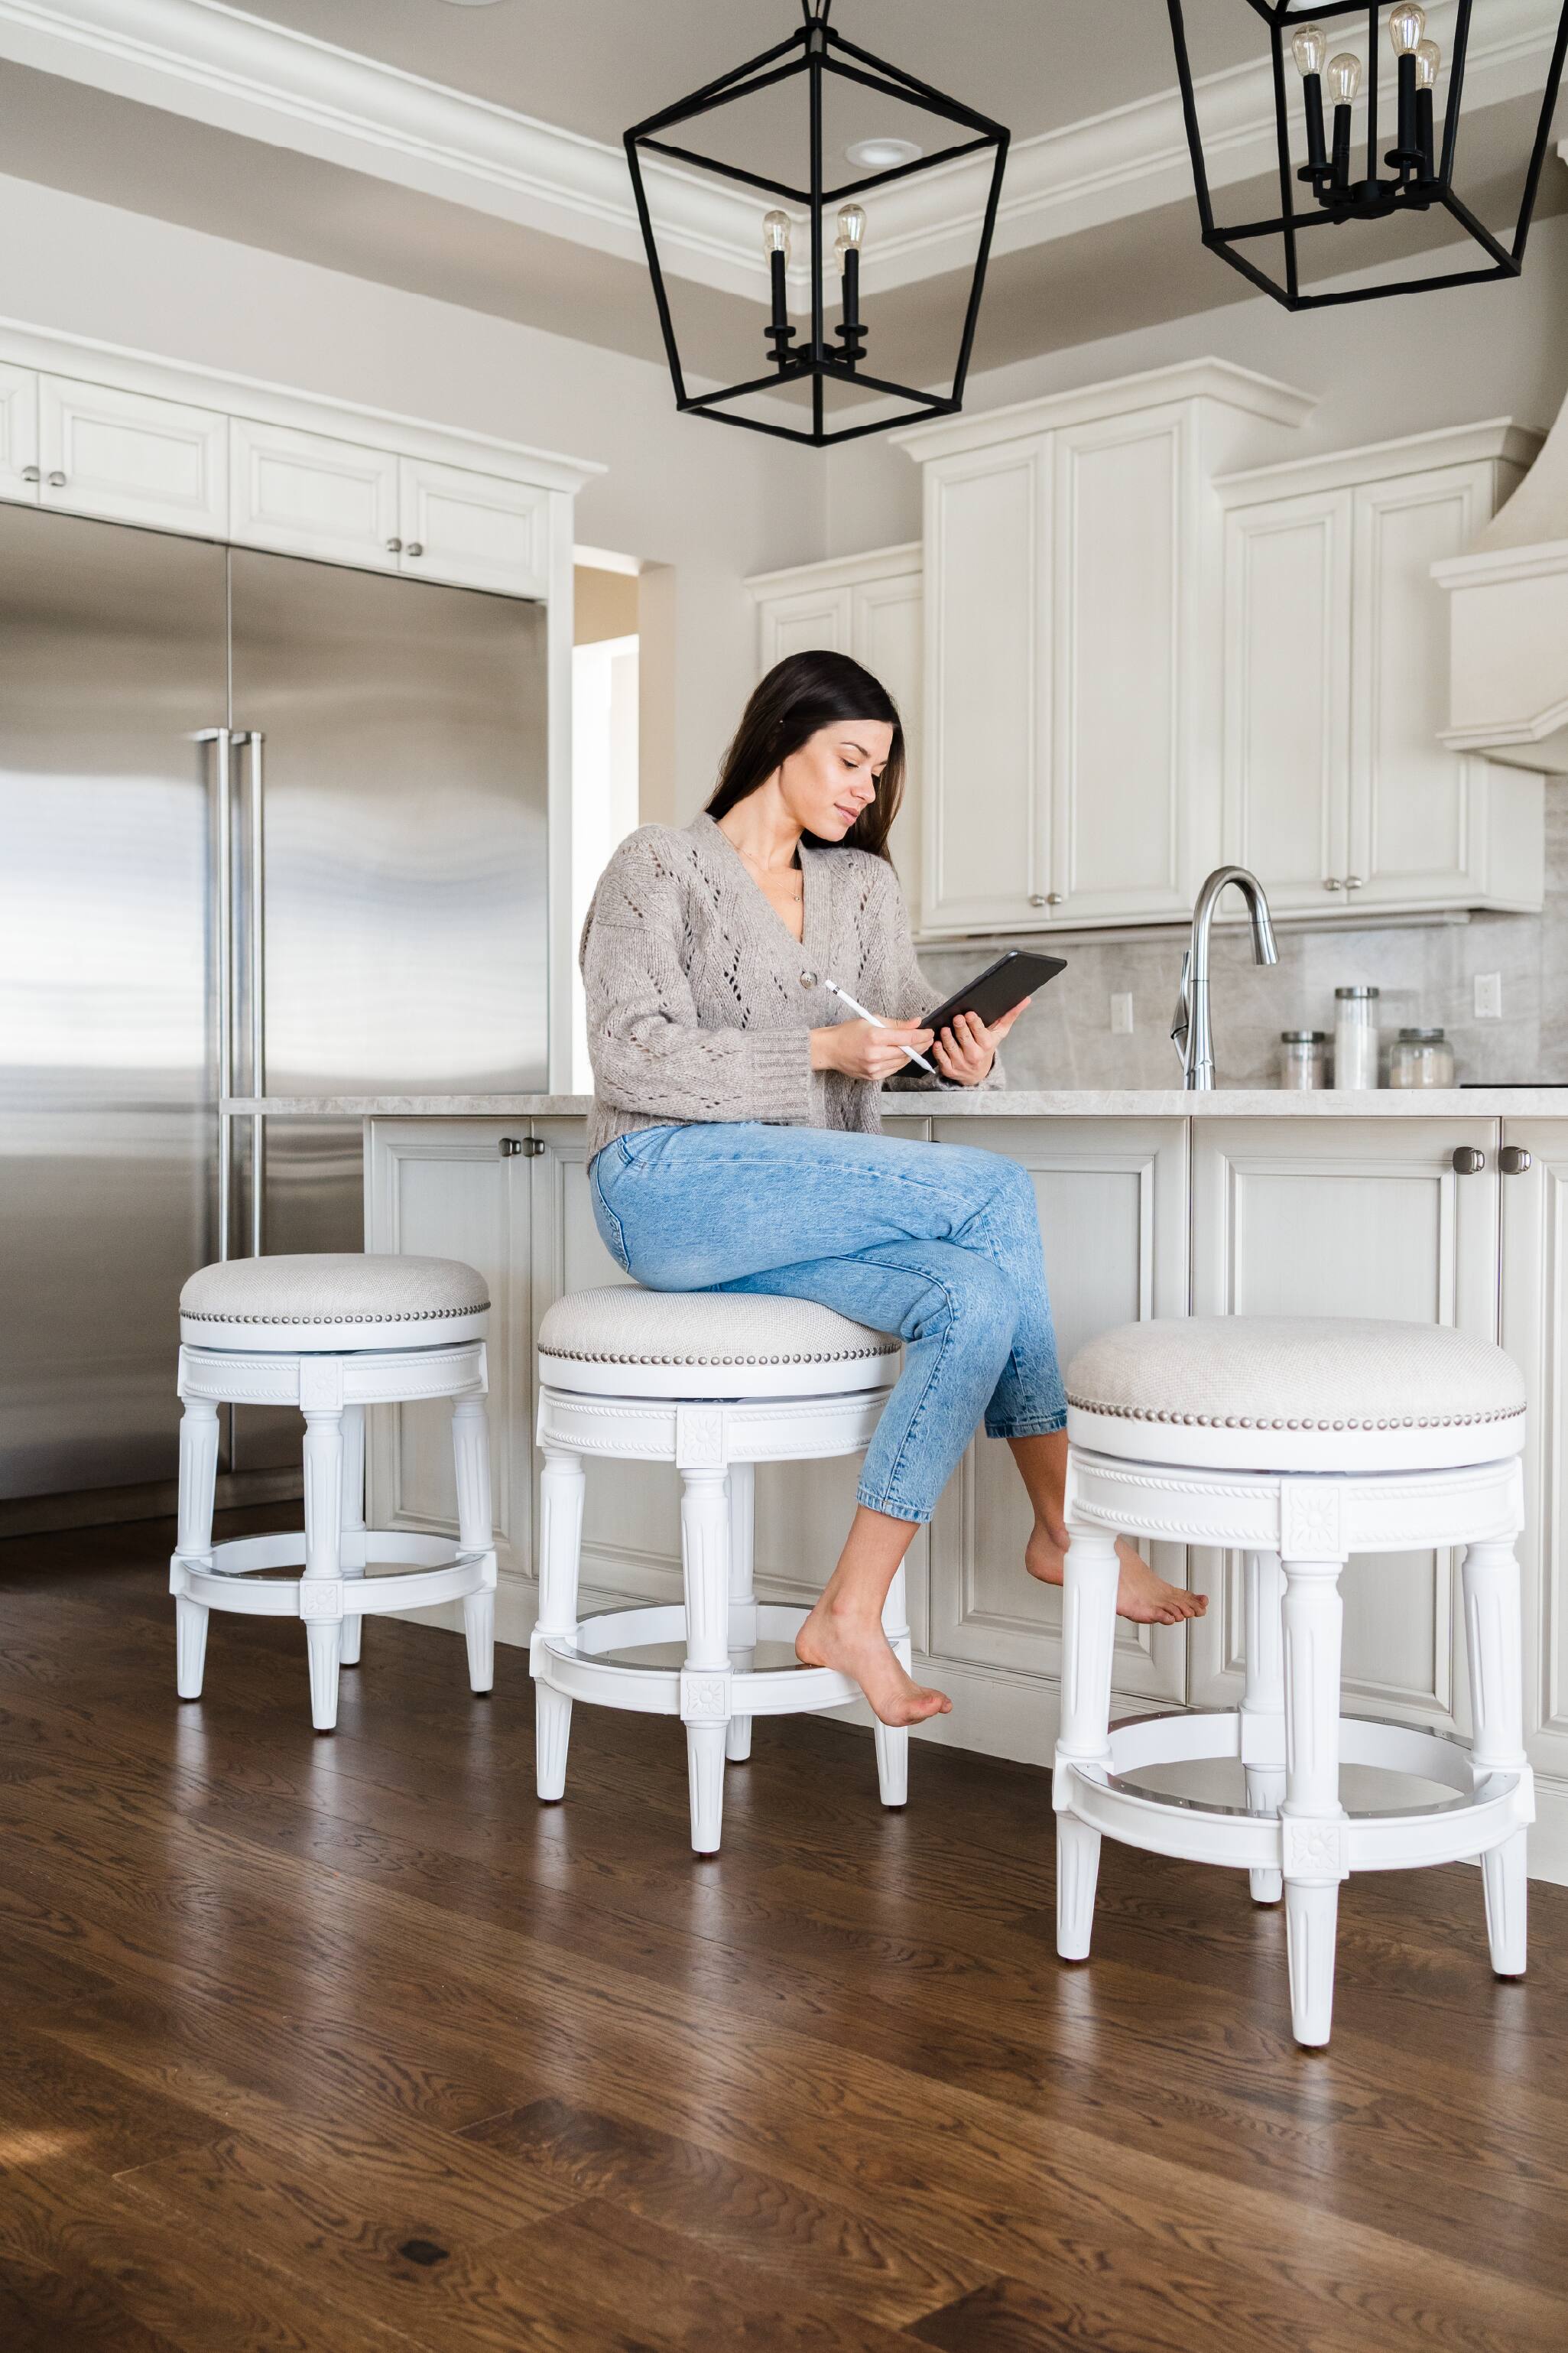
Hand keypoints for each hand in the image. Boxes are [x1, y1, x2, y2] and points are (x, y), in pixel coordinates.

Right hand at [811, 1017, 934, 1080]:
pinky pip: (894, 1069)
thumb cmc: (848, 1033)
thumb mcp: (872, 1020)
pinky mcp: (873, 1076)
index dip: (922, 1035)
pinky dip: (901, 1062)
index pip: (907, 1038)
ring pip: (902, 1062)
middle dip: (921, 1045)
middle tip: (928, 1039)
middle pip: (907, 1052)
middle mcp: (875, 1054)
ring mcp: (874, 1068)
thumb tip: (916, 1023)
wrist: (830, 1049)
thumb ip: (896, 1024)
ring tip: (918, 1046)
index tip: (929, 1032)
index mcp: (875, 1036)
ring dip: (913, 1054)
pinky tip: (905, 1055)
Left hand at [930, 997, 1029, 1085]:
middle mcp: (974, 1055)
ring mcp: (961, 1063)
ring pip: (951, 1048)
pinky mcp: (949, 1070)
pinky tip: (937, 1042)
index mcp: (986, 1045)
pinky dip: (938, 1050)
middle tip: (956, 1018)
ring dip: (947, 1037)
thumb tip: (1026, 999)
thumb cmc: (986, 1047)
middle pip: (965, 1039)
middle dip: (960, 1027)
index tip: (969, 1014)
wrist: (976, 1074)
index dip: (973, 1023)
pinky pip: (941, 1059)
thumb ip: (1010, 1016)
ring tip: (945, 1028)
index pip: (980, 1032)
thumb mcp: (998, 1033)